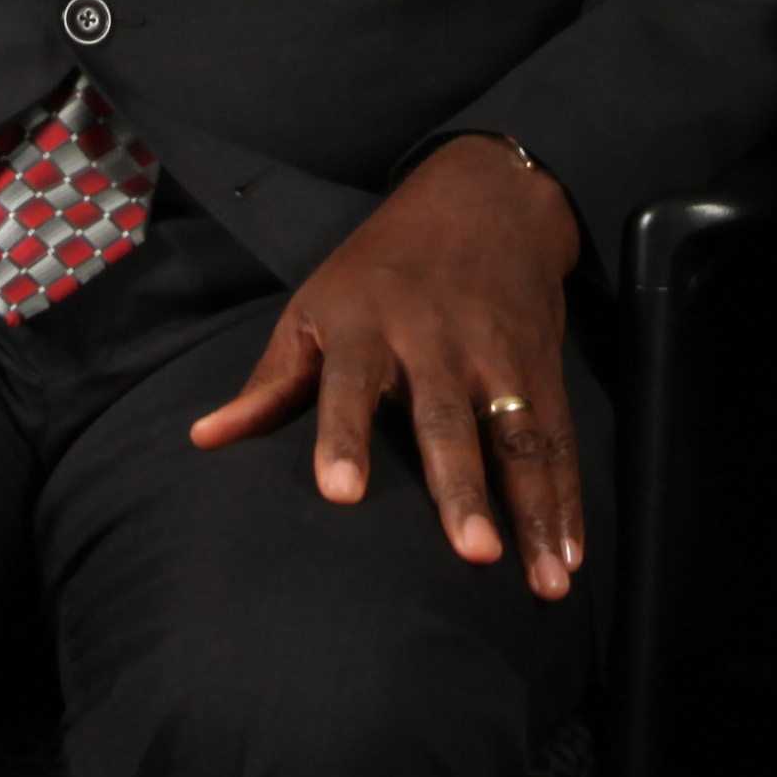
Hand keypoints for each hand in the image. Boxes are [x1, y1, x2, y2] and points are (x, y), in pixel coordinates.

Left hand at [187, 139, 585, 596]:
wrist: (484, 197)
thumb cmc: (381, 266)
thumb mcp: (317, 305)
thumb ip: (271, 381)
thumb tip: (204, 440)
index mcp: (367, 326)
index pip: (349, 385)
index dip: (343, 438)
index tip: (339, 495)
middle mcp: (436, 341)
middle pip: (448, 419)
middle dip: (462, 487)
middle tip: (472, 553)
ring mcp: (497, 354)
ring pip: (520, 436)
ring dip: (536, 510)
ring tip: (548, 580)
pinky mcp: (542, 366)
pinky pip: (560, 438)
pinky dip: (569, 498)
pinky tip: (572, 556)